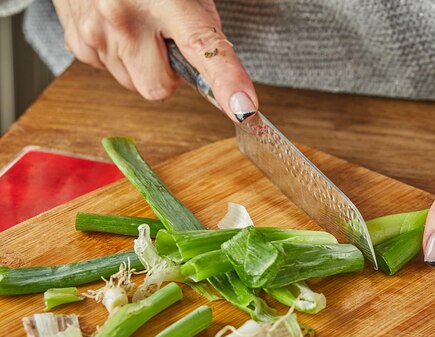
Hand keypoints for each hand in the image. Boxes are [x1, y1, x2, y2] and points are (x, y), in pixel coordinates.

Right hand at [52, 0, 256, 122]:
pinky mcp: (77, 42)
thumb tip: (223, 75)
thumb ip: (202, 28)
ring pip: (134, 84)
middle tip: (165, 42)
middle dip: (168, 74)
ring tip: (138, 28)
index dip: (226, 81)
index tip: (244, 108)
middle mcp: (124, 17)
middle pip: (159, 88)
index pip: (203, 48)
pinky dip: (118, 58)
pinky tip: (117, 31)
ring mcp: (96, 32)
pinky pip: (110, 72)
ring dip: (142, 66)